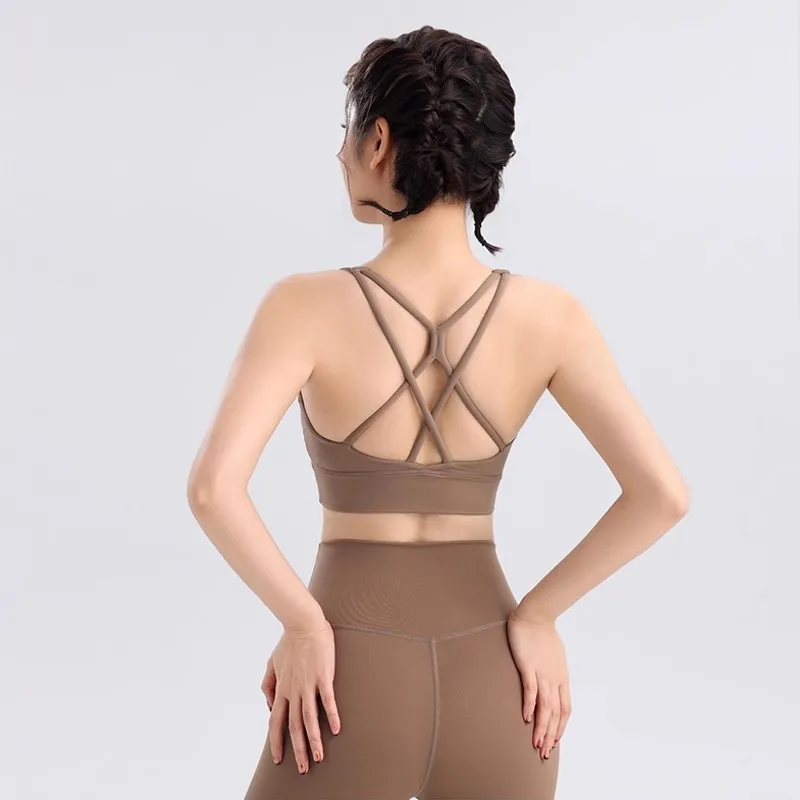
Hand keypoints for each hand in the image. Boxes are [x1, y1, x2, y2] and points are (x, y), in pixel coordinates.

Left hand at [261, 619, 340, 773]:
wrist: (303, 623)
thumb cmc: (290, 641)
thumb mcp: (272, 662)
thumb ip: (268, 684)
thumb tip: (270, 704)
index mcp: (281, 688)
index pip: (276, 721)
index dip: (276, 741)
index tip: (278, 758)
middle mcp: (293, 690)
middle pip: (293, 726)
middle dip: (298, 750)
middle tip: (303, 768)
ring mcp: (308, 684)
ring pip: (309, 719)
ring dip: (314, 740)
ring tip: (319, 757)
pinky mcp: (323, 677)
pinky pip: (327, 701)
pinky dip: (331, 716)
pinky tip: (336, 729)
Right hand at [506, 611, 570, 759]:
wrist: (535, 614)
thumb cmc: (543, 633)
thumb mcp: (554, 656)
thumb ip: (553, 670)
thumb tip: (551, 680)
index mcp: (561, 677)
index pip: (564, 709)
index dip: (560, 728)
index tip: (554, 742)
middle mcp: (554, 678)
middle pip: (555, 713)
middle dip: (551, 735)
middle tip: (544, 753)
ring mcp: (542, 672)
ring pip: (545, 706)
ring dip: (542, 727)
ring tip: (537, 744)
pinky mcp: (528, 665)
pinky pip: (531, 689)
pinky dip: (530, 705)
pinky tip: (527, 718)